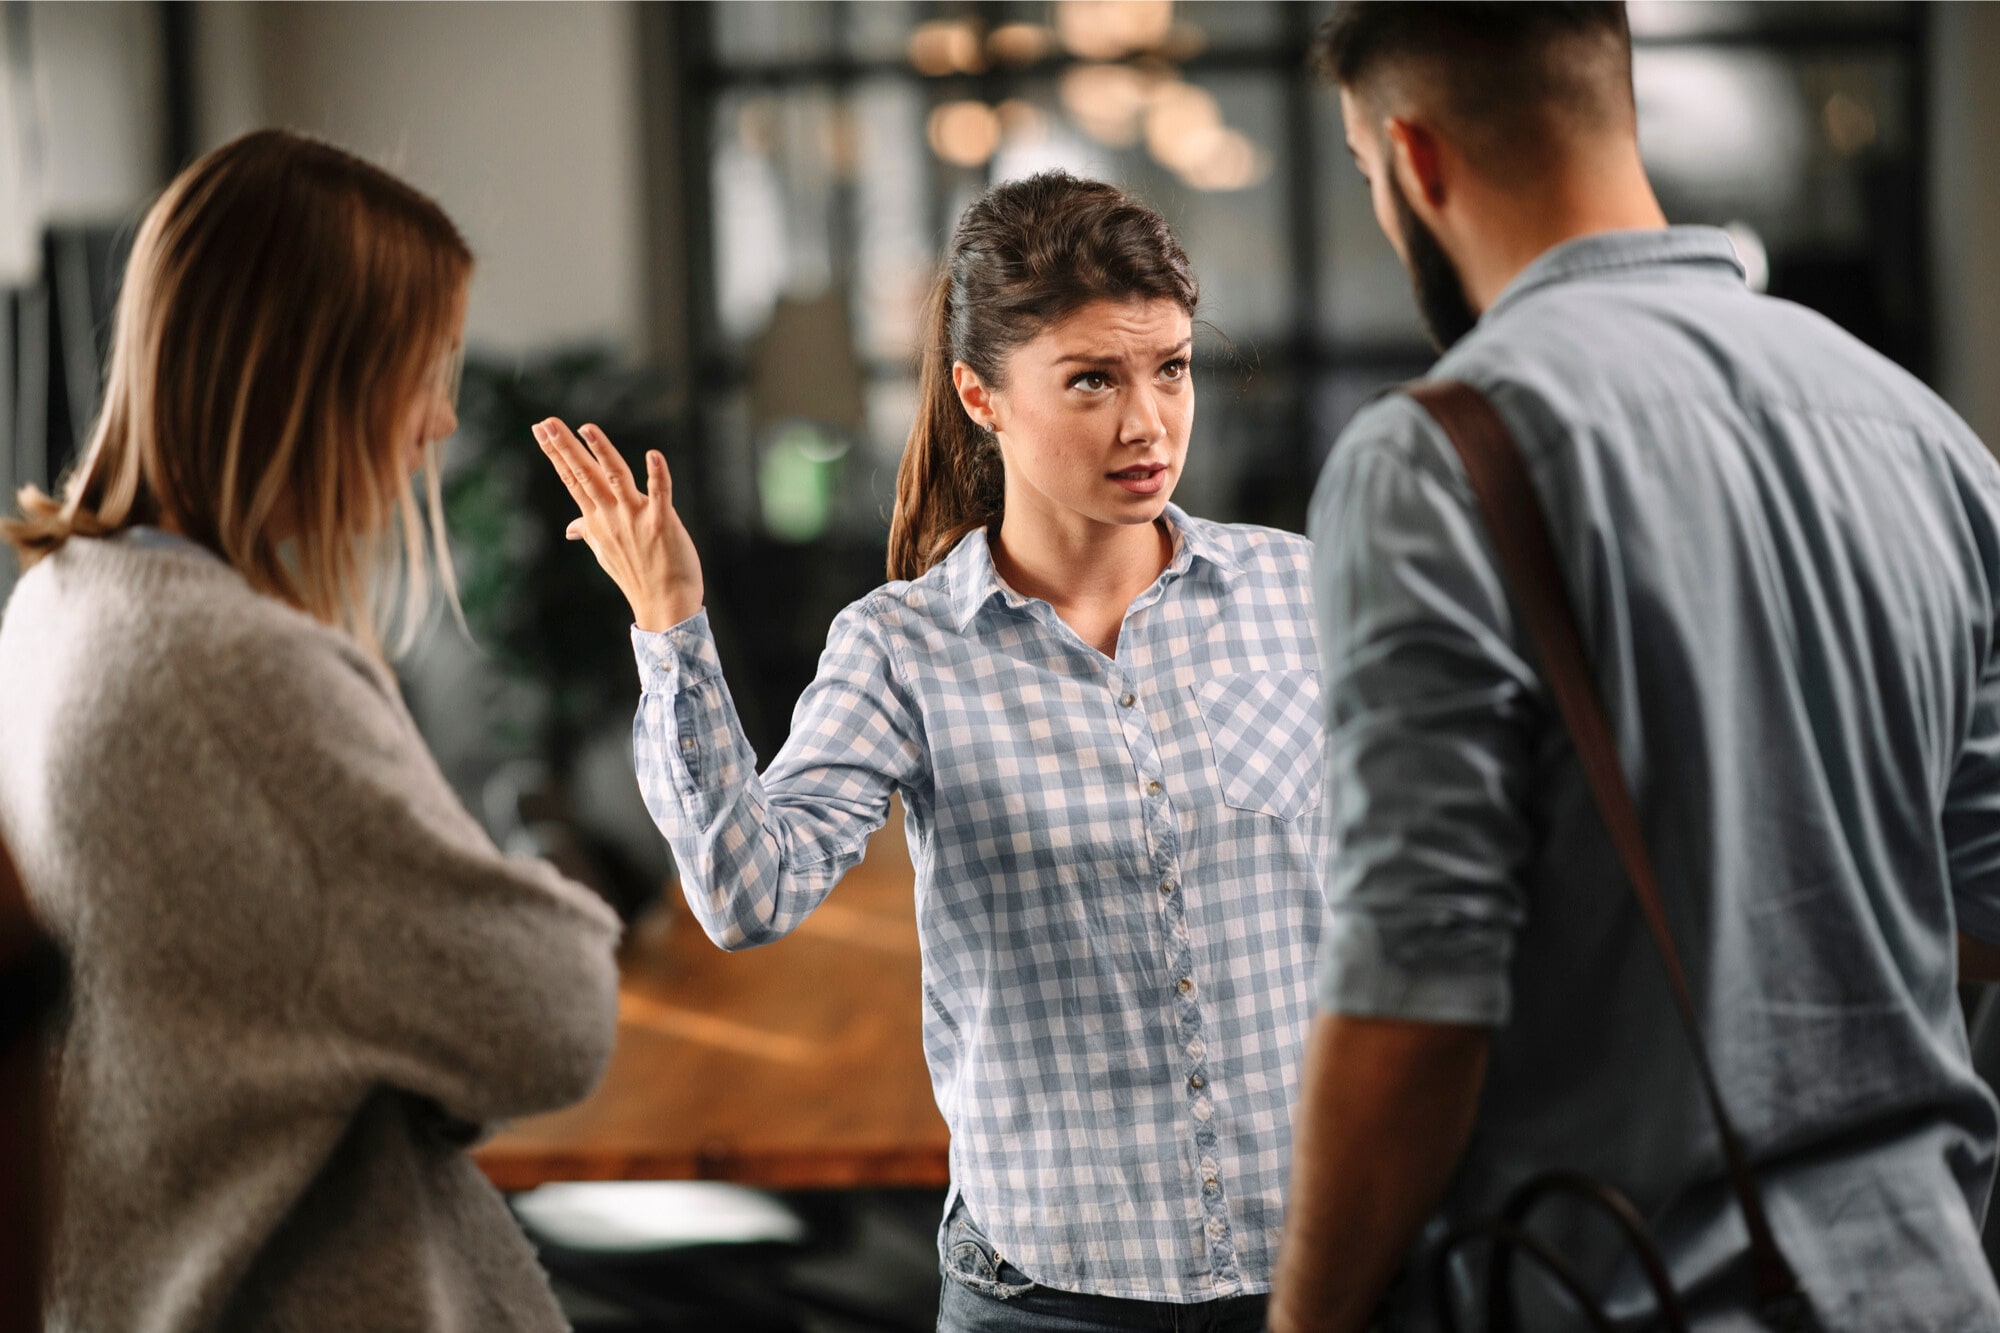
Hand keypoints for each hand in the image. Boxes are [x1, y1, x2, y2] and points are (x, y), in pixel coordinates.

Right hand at [534, 418, 703, 631]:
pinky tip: (653, 454)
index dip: (556, 454)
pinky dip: (658, 475)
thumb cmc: (637, 575)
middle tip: (547, 422)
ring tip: (586, 428)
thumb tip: (570, 529)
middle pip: (584, 475)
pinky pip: (660, 494)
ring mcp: (635, 518)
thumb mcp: (606, 552)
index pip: (572, 480)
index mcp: (597, 519)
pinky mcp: (662, 522)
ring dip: (602, 451)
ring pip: (615, 478)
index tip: (540, 429)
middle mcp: (611, 516)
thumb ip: (589, 532)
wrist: (664, 604)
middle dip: (565, 447)